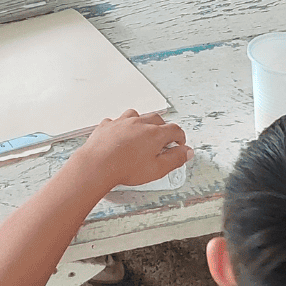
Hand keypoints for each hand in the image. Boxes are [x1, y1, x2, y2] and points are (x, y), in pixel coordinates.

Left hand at [71, 110, 188, 188]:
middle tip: (163, 141)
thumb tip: (187, 152)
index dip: (180, 137)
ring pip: (136, 116)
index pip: (174, 129)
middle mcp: (139, 123)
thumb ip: (175, 159)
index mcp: (154, 133)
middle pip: (157, 119)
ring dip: (142, 123)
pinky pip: (117, 121)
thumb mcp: (158, 169)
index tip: (179, 144)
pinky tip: (120, 136)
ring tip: (142, 135)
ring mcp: (122, 122)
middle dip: (163, 129)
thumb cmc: (126, 168)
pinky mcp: (107, 125)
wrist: (97, 164)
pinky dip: (122, 127)